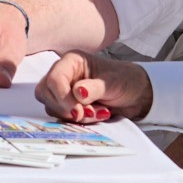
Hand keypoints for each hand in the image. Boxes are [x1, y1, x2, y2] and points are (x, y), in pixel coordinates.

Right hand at [38, 50, 152, 122]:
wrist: (136, 94)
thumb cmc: (125, 80)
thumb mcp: (113, 83)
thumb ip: (94, 88)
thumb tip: (77, 93)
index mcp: (72, 61)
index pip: (54, 79)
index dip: (62, 98)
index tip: (77, 112)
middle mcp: (65, 75)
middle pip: (45, 93)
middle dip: (65, 108)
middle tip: (86, 113)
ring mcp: (65, 91)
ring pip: (52, 107)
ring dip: (74, 116)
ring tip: (98, 112)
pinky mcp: (69, 105)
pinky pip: (62, 117)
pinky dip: (79, 121)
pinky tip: (97, 115)